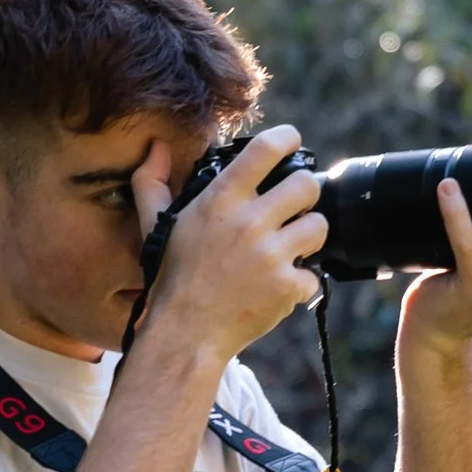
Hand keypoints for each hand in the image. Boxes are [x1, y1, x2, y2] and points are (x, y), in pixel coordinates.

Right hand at [130, 124, 327, 362]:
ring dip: (309, 236)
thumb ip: (152, 182)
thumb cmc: (172, 277)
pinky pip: (313, 275)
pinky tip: (279, 287)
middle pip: (307, 184)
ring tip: (289, 248)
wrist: (185, 333)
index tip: (292, 143)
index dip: (288, 138)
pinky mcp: (286, 286)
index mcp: (220, 199)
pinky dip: (300, 283)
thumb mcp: (155, 225)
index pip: (267, 148)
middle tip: (293, 208)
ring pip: (319, 225)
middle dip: (305, 194)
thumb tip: (156, 148)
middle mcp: (249, 222)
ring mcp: (271, 255)